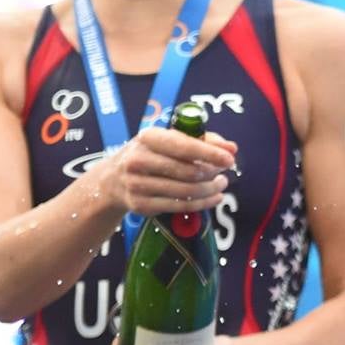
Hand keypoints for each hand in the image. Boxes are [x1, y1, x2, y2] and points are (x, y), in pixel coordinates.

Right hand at [97, 123, 236, 217]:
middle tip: (225, 172)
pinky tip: (214, 197)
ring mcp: (137, 185)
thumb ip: (203, 139)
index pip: (184, 146)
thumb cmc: (150, 154)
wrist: (112, 180)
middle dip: (213, 173)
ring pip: (187, 191)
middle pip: (188, 172)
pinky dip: (202, 203)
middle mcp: (139, 160)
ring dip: (211, 189)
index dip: (210, 153)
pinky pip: (180, 206)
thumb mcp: (169, 139)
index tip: (230, 158)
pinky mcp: (141, 206)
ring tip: (221, 184)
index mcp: (148, 138)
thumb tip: (231, 148)